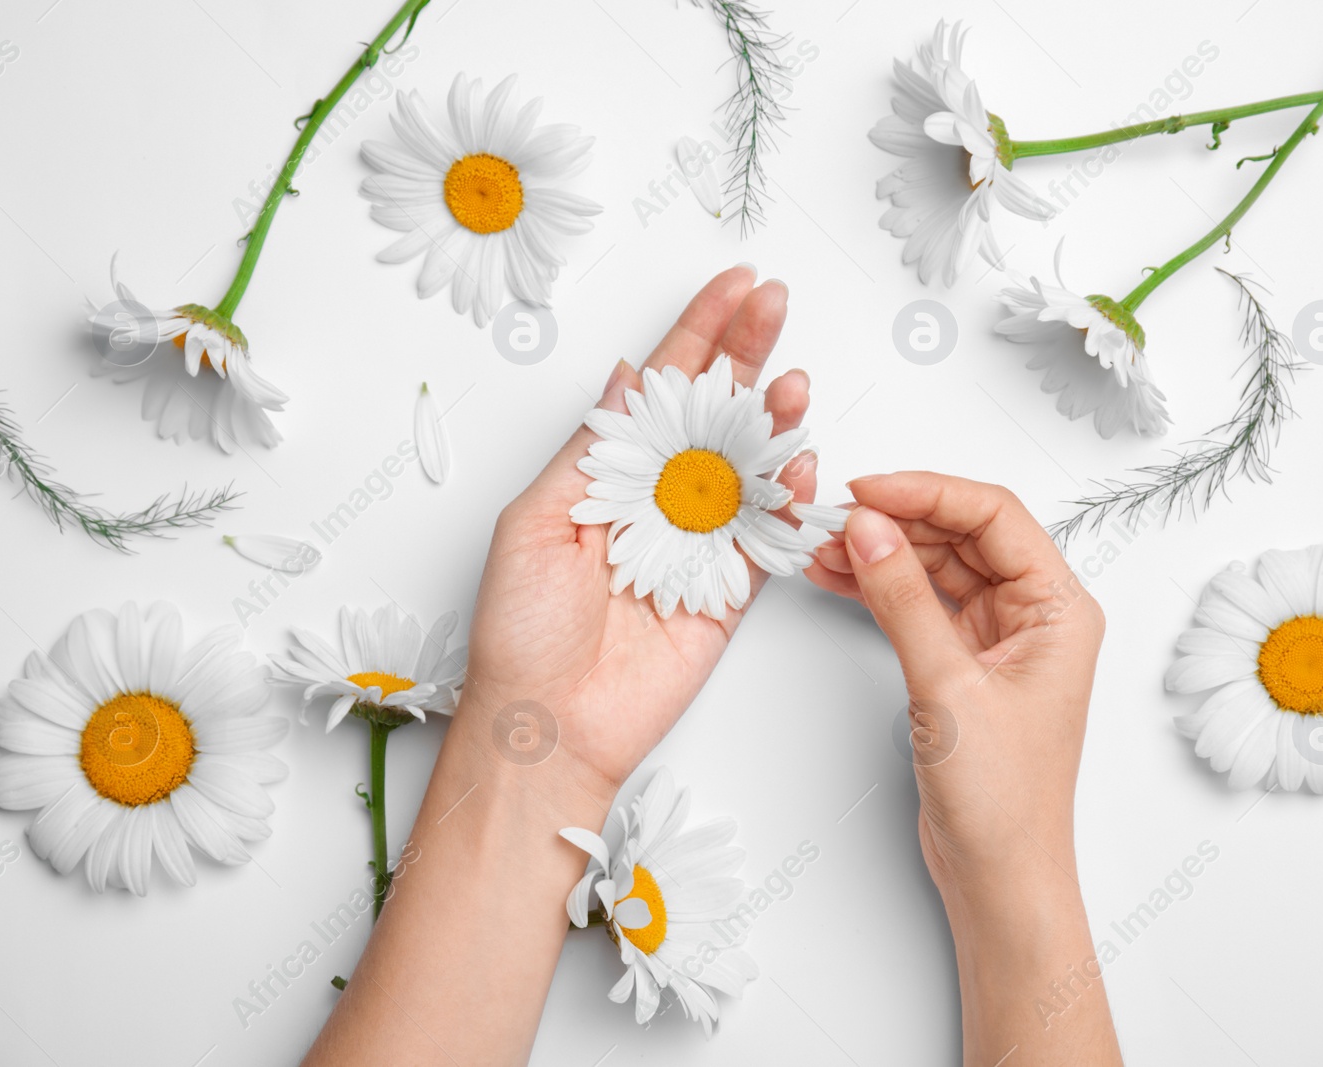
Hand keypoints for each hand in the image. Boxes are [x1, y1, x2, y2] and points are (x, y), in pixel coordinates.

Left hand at [460, 265, 814, 795]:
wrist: (547, 726)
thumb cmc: (521, 630)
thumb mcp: (538, 519)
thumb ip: (594, 448)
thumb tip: (627, 373)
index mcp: (608, 476)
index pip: (662, 389)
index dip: (699, 333)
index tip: (733, 285)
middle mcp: (657, 502)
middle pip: (715, 413)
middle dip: (747, 355)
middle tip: (774, 304)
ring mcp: (696, 544)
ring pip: (750, 467)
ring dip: (774, 421)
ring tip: (791, 384)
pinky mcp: (727, 593)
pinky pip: (769, 539)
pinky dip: (791, 502)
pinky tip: (800, 464)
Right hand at [807, 473, 1119, 1063]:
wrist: (999, 876)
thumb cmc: (1003, 800)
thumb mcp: (947, 687)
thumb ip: (904, 600)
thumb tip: (869, 529)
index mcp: (1060, 608)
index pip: (993, 515)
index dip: (927, 492)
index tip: (867, 492)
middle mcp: (1035, 614)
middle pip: (962, 533)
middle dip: (896, 519)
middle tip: (832, 517)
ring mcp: (999, 638)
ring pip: (937, 566)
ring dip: (882, 552)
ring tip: (822, 545)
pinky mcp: (964, 663)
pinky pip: (921, 604)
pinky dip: (879, 588)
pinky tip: (838, 576)